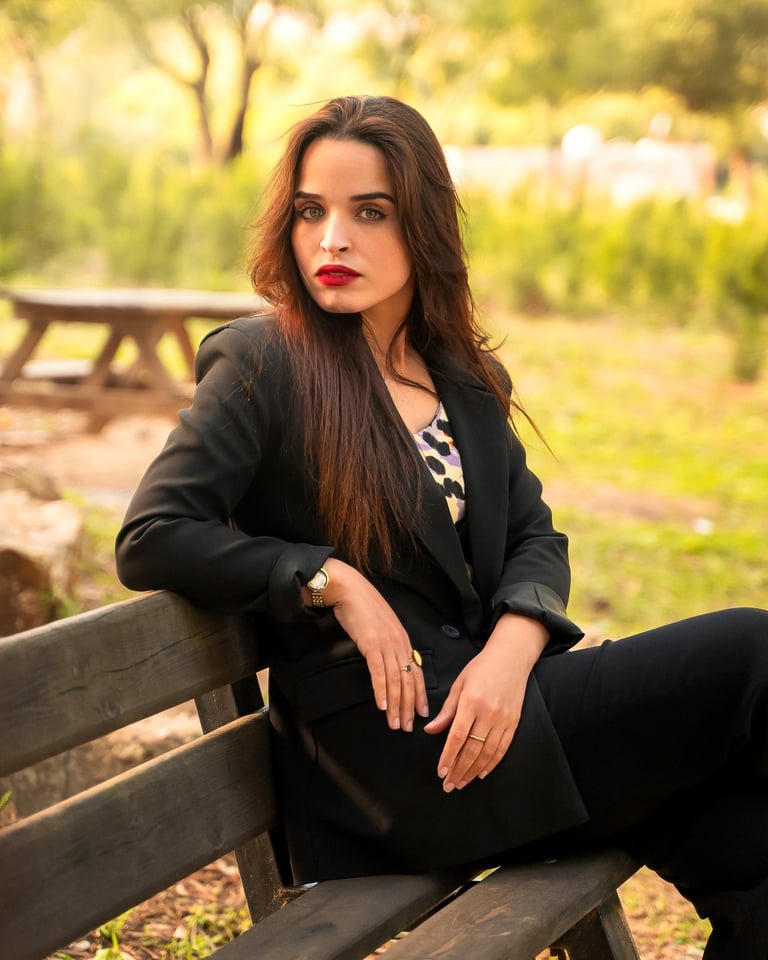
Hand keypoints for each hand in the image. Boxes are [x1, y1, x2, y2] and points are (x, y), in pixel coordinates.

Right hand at [316, 558, 428, 731]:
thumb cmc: (362, 607)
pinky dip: (381, 691)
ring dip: (395, 705)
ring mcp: (386, 644)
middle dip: (408, 707)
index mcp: (403, 640)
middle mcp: (399, 643)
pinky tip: (381, 705)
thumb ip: (388, 643)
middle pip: (408, 681)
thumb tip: (389, 661)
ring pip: (395, 680)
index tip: (420, 713)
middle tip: (406, 727)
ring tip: (394, 723)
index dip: (419, 695)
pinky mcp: (371, 644)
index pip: (416, 672)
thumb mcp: (381, 627)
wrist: (349, 589)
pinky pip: (378, 672)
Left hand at [424, 614, 547, 790]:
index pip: (457, 736)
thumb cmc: (481, 668)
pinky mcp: (513, 722)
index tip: (441, 772)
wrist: (510, 658)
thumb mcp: (459, 685)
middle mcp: (488, 713)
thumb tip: (431, 730)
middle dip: (458, 770)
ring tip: (462, 783)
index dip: (448, 757)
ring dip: (473, 771)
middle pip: (472, 749)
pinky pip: (502, 748)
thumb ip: (446, 711)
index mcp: (470, 702)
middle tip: (449, 785)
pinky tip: (482, 772)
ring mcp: (503, 719)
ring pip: (487, 753)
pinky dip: (492, 763)